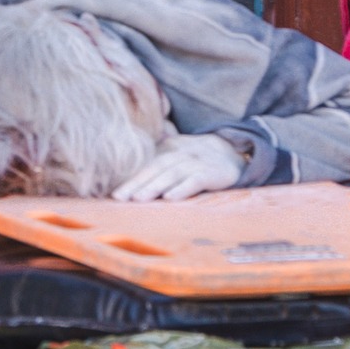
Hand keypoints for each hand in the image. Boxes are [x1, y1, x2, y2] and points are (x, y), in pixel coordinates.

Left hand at [112, 133, 246, 201]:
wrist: (233, 152)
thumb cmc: (197, 160)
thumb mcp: (177, 155)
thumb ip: (157, 163)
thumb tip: (131, 178)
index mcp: (169, 149)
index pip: (147, 165)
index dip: (130, 179)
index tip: (115, 195)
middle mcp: (180, 153)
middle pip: (155, 168)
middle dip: (137, 183)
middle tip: (121, 198)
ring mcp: (196, 162)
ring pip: (172, 174)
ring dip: (155, 186)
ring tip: (139, 199)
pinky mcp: (212, 173)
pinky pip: (195, 180)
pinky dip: (182, 188)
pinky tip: (170, 198)